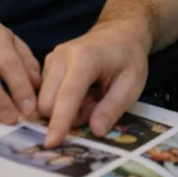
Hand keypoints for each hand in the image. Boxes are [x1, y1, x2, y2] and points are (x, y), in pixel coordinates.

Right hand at [38, 21, 149, 146]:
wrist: (120, 32)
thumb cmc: (128, 57)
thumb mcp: (131, 84)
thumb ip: (112, 108)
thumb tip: (95, 131)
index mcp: (84, 59)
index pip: (67, 97)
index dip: (59, 123)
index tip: (51, 143)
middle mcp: (61, 57)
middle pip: (48, 103)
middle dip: (69, 116)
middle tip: (95, 105)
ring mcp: (52, 59)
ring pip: (45, 101)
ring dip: (67, 109)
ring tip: (91, 97)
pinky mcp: (48, 64)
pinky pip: (46, 94)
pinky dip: (63, 101)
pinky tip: (82, 92)